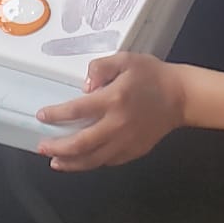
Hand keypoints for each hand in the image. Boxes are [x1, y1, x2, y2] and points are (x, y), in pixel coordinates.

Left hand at [36, 53, 186, 169]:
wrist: (181, 96)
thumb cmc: (152, 75)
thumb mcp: (126, 59)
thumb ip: (101, 67)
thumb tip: (84, 86)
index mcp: (114, 99)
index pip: (76, 110)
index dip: (56, 115)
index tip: (42, 116)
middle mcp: (117, 124)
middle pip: (80, 143)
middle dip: (58, 147)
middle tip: (42, 147)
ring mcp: (126, 141)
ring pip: (93, 159)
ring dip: (71, 163)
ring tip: (56, 162)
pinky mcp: (134, 151)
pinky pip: (108, 161)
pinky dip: (92, 163)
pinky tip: (82, 160)